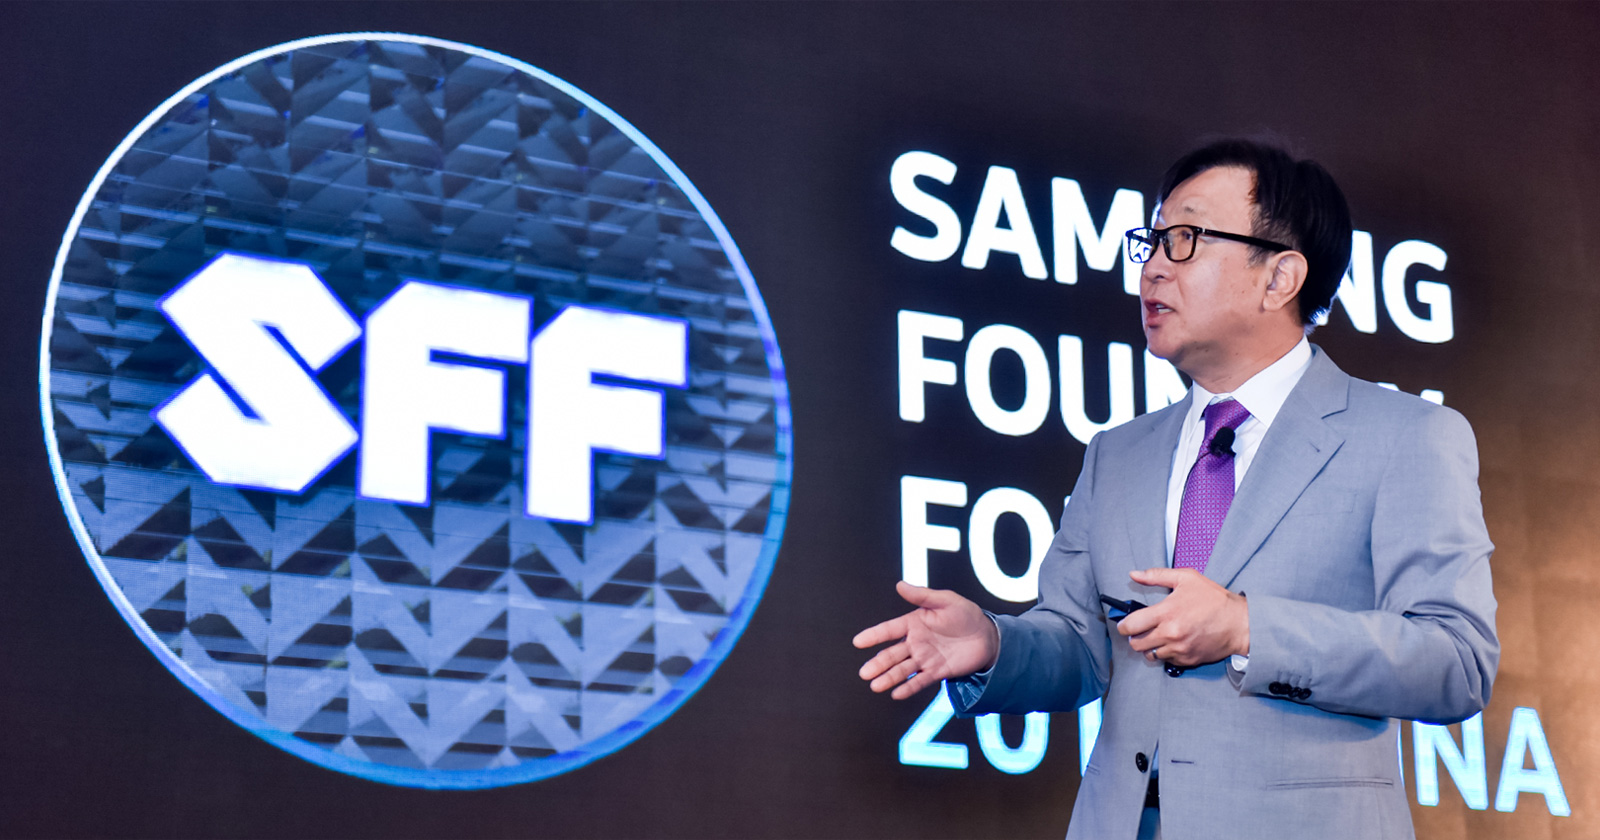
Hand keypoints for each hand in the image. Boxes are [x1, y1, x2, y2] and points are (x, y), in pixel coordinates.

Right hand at [853, 581, 998, 699]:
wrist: (987, 636)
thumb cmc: (966, 614)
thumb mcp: (946, 600)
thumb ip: (923, 596)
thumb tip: (900, 585)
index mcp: (914, 623)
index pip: (889, 630)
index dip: (874, 635)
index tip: (858, 642)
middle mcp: (915, 642)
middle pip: (892, 654)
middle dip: (878, 664)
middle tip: (864, 673)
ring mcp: (925, 659)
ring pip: (902, 670)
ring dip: (888, 678)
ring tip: (875, 686)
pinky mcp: (937, 672)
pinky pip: (920, 681)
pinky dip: (908, 688)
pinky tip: (896, 694)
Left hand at [1116, 568, 1248, 666]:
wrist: (1239, 624)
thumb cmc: (1214, 600)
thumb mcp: (1186, 579)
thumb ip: (1157, 575)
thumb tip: (1134, 574)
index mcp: (1166, 613)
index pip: (1131, 625)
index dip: (1123, 625)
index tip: (1124, 624)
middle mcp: (1170, 634)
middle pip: (1136, 644)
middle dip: (1133, 637)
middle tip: (1140, 631)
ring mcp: (1179, 649)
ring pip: (1149, 655)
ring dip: (1149, 647)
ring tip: (1156, 636)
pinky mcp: (1188, 660)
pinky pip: (1167, 660)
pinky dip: (1166, 653)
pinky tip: (1172, 642)